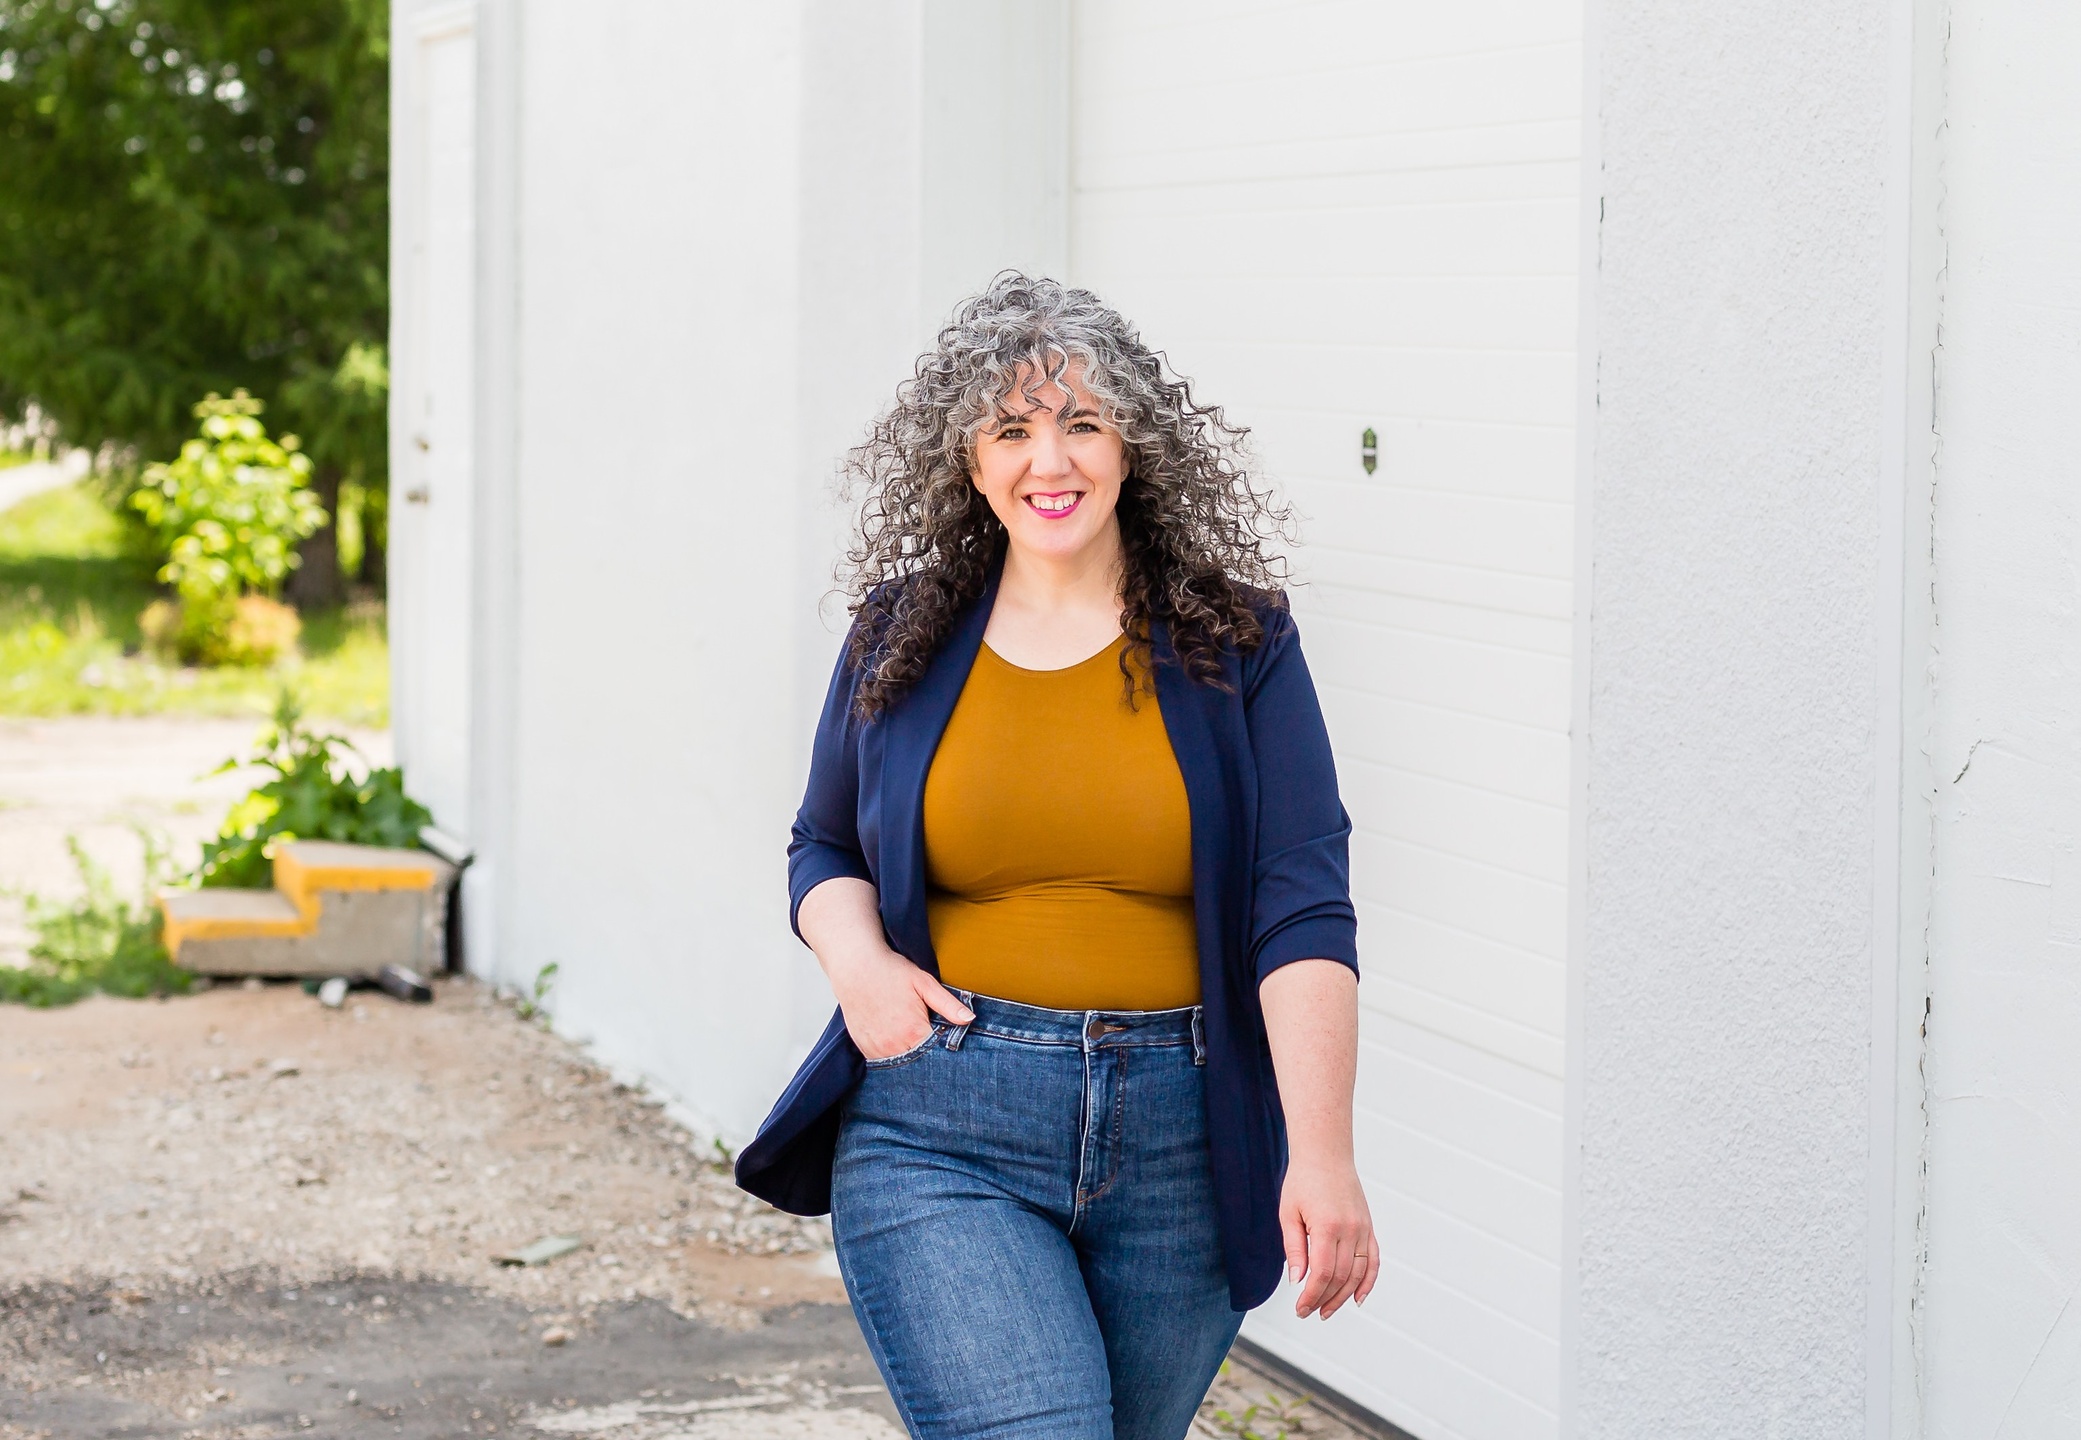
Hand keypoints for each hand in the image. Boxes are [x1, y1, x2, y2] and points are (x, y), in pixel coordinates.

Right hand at [797, 878, 975, 1060]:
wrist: (854, 966)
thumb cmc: (891, 971)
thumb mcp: (924, 982)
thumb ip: (948, 1004)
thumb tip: (970, 1019)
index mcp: (913, 1032)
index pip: (937, 1056)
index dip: (946, 1054)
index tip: (950, 1049)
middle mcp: (893, 1045)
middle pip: (918, 1065)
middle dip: (928, 1060)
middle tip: (933, 1048)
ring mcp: (875, 1048)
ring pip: (899, 1066)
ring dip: (909, 1060)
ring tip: (915, 1045)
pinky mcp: (863, 1047)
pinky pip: (881, 1062)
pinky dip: (892, 1057)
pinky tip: (897, 1044)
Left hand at [1279, 1158, 1379, 1318]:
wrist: (1326, 1155)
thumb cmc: (1302, 1181)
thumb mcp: (1289, 1213)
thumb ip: (1295, 1249)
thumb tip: (1297, 1282)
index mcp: (1327, 1225)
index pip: (1323, 1273)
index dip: (1312, 1295)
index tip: (1301, 1308)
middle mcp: (1350, 1229)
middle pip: (1341, 1277)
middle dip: (1324, 1300)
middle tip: (1309, 1312)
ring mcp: (1363, 1229)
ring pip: (1358, 1273)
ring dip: (1344, 1297)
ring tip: (1327, 1310)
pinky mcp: (1369, 1227)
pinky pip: (1373, 1261)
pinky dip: (1368, 1282)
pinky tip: (1358, 1299)